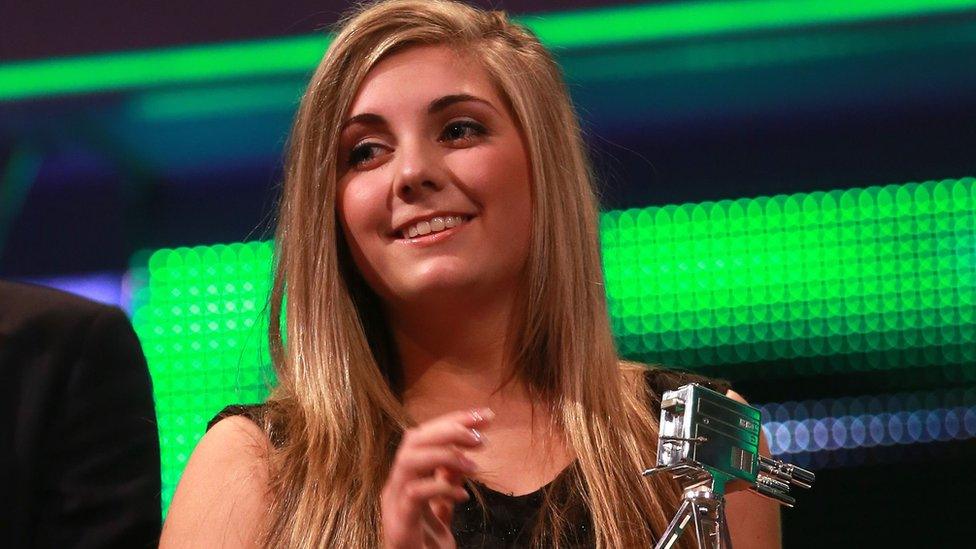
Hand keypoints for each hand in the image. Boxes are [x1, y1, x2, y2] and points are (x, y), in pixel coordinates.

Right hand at [381, 408, 492, 548]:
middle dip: (449, 428)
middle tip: (481, 435)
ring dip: (444, 454)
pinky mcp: (400, 524)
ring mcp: (394, 504)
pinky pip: (415, 493)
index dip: (454, 421)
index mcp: (405, 477)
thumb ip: (448, 484)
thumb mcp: (442, 509)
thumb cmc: (426, 546)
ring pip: (409, 460)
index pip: (425, 435)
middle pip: (414, 439)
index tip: (484, 416)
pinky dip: (441, 487)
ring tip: (473, 465)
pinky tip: (463, 495)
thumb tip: (461, 460)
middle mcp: (395, 485)